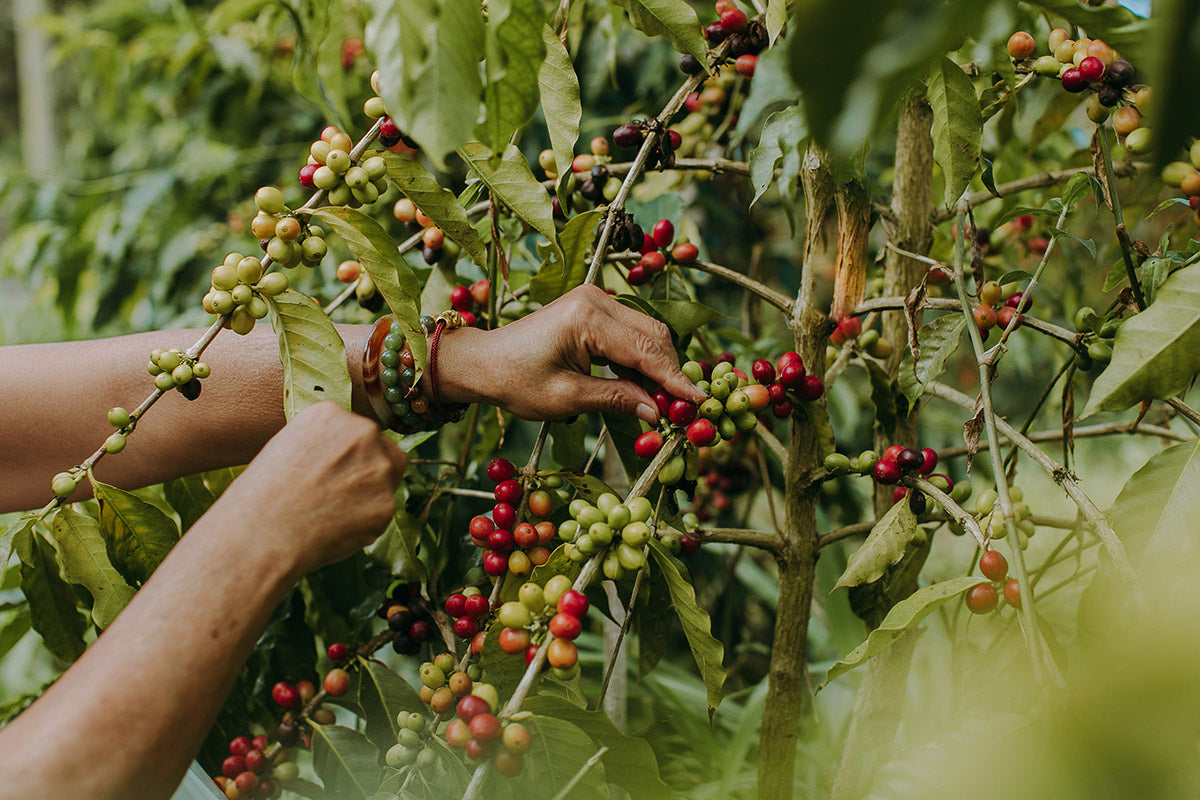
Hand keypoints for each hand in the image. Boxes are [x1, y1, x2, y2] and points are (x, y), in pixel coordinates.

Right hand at [210, 402, 406, 575]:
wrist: (261, 534)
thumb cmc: (261, 496)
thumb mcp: (287, 448)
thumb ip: (324, 444)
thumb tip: (348, 456)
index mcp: (331, 414)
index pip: (356, 430)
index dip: (346, 455)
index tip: (329, 473)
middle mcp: (362, 432)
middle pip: (383, 449)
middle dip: (367, 470)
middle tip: (339, 494)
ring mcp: (379, 468)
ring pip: (388, 480)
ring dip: (370, 494)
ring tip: (332, 512)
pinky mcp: (386, 503)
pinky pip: (382, 511)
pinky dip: (365, 522)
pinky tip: (336, 528)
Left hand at [437, 285, 705, 421]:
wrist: (485, 362)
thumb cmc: (517, 382)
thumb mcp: (567, 399)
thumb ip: (616, 400)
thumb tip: (657, 413)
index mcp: (587, 317)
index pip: (645, 351)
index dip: (675, 379)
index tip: (699, 403)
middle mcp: (596, 300)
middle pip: (654, 336)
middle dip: (671, 372)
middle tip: (682, 409)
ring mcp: (596, 301)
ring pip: (647, 333)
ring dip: (659, 367)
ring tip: (665, 403)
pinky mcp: (594, 309)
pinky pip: (632, 333)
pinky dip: (642, 360)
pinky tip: (645, 387)